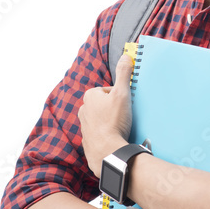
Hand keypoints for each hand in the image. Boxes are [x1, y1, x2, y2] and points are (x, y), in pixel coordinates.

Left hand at [78, 52, 133, 176]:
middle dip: (115, 109)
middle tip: (125, 117)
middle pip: (105, 105)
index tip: (126, 104)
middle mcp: (83, 110)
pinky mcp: (88, 141)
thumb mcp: (122, 93)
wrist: (107, 151)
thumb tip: (125, 56)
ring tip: (121, 129)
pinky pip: (101, 134)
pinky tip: (116, 138)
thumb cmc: (114, 122)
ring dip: (112, 122)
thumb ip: (124, 74)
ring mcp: (84, 126)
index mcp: (89, 97)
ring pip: (102, 119)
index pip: (108, 90)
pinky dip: (108, 135)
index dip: (120, 96)